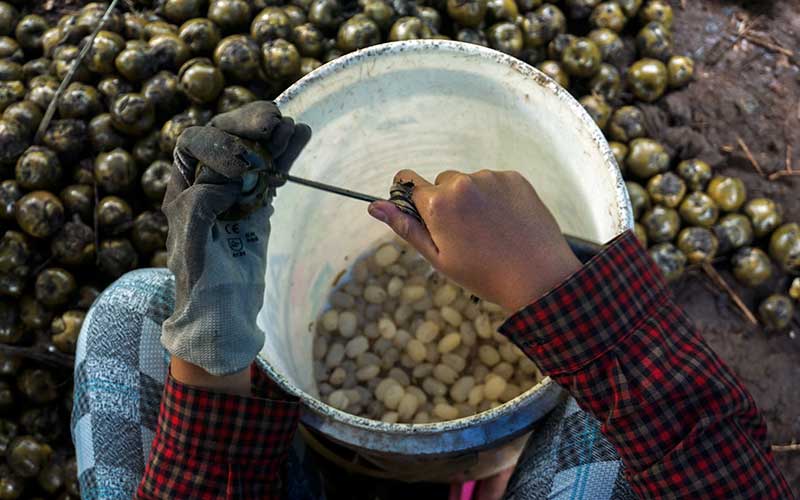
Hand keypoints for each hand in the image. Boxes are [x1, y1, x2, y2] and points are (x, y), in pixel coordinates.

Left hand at [161, 101, 309, 376]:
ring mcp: (235, 190)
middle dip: (248, 126)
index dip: (217, 145)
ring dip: (272, 136)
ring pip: (252, 150)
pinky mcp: (257, 202)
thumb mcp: (191, 244)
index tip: (242, 168)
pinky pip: (272, 169)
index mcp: (181, 188)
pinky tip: (301, 134)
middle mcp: (205, 182)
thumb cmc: (200, 283)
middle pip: (225, 136)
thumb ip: (203, 204)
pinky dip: (286, 153)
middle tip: (273, 122)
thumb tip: (233, 176)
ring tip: (291, 127)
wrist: (224, 313)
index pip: (193, 144)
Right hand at [367, 170, 580, 311]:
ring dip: (472, 200)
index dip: (412, 198)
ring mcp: (491, 178)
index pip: (408, 182)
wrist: (539, 276)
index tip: (422, 212)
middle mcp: (462, 183)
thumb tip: (374, 206)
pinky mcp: (515, 178)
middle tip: (464, 235)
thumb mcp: (438, 257)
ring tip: (489, 232)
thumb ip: (406, 228)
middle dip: (445, 202)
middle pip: (441, 183)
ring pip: (469, 183)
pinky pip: (495, 182)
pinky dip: (496, 198)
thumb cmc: (484, 274)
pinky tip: (506, 223)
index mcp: (438, 203)